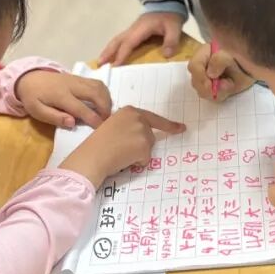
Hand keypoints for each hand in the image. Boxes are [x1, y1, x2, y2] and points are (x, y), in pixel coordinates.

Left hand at [15, 70, 112, 128]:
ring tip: (107, 112)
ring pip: (98, 85)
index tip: (101, 128)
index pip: (81, 108)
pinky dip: (104, 92)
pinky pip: (96, 82)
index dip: (93, 118)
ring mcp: (77, 79)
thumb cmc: (33, 97)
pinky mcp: (79, 77)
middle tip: (108, 120)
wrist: (29, 77)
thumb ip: (54, 117)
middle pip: (95, 93)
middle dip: (105, 107)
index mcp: (60, 95)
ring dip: (106, 99)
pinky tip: (103, 102)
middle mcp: (72, 85)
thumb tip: (72, 123)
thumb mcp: (37, 111)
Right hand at [61, 107, 185, 187]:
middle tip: (120, 149)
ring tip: (119, 153)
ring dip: (137, 154)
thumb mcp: (112, 125)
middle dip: (140, 145)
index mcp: (130, 111)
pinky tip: (123, 159)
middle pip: (150, 136)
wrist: (92, 156)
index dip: (169, 125)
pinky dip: (136, 162)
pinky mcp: (144, 146)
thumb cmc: (98, 144)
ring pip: (148, 148)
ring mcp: (143, 131)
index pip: (154, 118)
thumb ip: (128, 125)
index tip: (182, 128)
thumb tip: (141, 134)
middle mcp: (138, 118)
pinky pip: (145, 159)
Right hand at [98, 11, 184, 65]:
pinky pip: (122, 40)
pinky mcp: (135, 30)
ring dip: (109, 50)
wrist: (167, 2)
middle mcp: (133, 29)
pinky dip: (115, 47)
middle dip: (108, 52)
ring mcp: (133, 29)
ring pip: (117, 40)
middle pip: (117, 40)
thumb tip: (166, 55)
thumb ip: (171, 40)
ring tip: (101, 61)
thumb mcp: (174, 27)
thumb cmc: (170, 15)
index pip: (129, 43)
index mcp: (141, 29)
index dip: (122, 54)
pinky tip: (114, 55)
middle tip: (99, 64)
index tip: (115, 66)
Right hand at [188, 44, 253, 101]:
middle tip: (226, 85)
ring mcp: (206, 79)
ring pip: (202, 91)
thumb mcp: (232, 54)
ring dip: (217, 91)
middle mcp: (202, 66)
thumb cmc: (241, 56)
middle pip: (195, 81)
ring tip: (230, 83)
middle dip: (209, 87)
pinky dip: (221, 95)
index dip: (200, 76)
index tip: (210, 84)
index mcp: (204, 53)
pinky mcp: (213, 89)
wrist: (253, 66)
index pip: (194, 66)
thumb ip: (219, 59)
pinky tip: (229, 87)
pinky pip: (212, 97)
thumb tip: (210, 74)